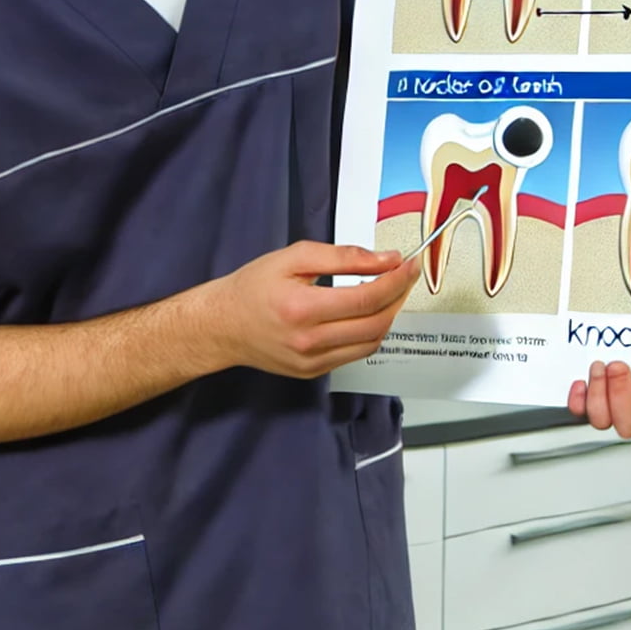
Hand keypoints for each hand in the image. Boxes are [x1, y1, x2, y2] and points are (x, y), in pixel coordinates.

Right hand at [209, 241, 418, 379]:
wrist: (222, 326)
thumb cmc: (253, 287)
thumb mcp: (294, 257)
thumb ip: (343, 257)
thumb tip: (385, 260)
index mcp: (302, 309)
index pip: (366, 299)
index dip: (395, 281)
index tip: (408, 264)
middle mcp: (309, 341)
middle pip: (375, 324)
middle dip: (398, 297)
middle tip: (403, 276)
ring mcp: (312, 362)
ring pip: (371, 343)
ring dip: (388, 316)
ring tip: (388, 292)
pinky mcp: (313, 372)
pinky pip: (355, 354)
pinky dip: (370, 332)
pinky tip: (367, 313)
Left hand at [568, 360, 630, 439]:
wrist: (621, 325)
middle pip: (630, 425)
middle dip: (621, 396)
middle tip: (618, 366)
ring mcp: (612, 407)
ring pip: (602, 420)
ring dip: (599, 394)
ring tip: (599, 365)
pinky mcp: (589, 400)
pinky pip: (580, 411)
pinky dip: (578, 399)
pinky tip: (580, 382)